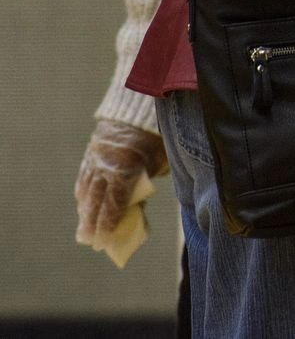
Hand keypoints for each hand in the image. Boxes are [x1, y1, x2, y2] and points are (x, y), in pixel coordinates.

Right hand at [74, 120, 166, 244]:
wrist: (140, 105)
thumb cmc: (157, 136)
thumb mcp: (160, 161)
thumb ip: (145, 183)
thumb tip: (136, 206)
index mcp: (125, 170)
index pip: (114, 203)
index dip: (108, 223)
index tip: (103, 241)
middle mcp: (106, 167)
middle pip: (97, 200)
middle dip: (92, 223)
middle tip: (88, 241)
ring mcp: (96, 159)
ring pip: (87, 190)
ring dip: (85, 210)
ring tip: (84, 228)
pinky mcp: (92, 152)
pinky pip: (84, 175)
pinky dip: (83, 190)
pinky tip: (81, 201)